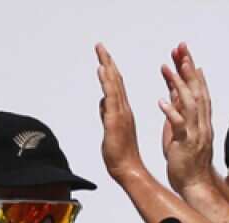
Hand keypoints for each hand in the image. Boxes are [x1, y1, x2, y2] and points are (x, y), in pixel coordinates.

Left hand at [95, 43, 146, 182]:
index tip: (104, 56)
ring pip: (113, 85)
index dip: (109, 70)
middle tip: (100, 46)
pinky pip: (111, 97)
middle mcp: (123, 109)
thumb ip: (107, 115)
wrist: (128, 169)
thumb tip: (103, 102)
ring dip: (106, 66)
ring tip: (101, 51)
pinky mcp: (115, 120)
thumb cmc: (120, 155)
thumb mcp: (110, 131)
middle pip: (115, 80)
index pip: (116, 86)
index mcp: (123, 112)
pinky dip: (107, 82)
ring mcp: (120, 114)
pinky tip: (102, 71)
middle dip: (107, 61)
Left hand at [158, 42, 216, 194]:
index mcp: (200, 119)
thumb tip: (174, 92)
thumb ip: (179, 111)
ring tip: (170, 68)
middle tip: (181, 50)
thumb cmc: (186, 159)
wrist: (194, 183)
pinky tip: (161, 100)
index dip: (191, 71)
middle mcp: (201, 122)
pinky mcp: (186, 143)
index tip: (184, 53)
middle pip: (196, 90)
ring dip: (180, 84)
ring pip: (190, 103)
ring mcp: (195, 132)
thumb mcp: (180, 130)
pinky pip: (179, 125)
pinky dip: (171, 112)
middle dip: (188, 69)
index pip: (197, 89)